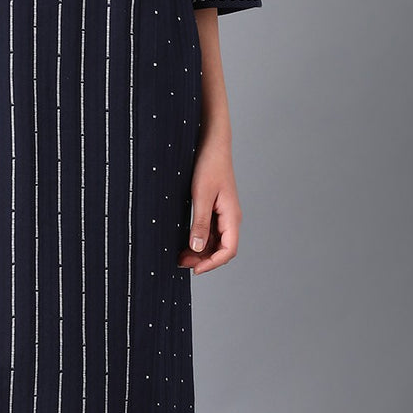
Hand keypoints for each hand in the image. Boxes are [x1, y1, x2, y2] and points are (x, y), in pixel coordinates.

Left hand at [178, 139, 241, 273]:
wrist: (212, 143)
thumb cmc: (209, 165)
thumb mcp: (201, 195)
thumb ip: (200, 223)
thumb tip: (198, 249)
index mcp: (232, 216)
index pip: (229, 250)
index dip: (213, 264)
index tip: (195, 269)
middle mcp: (230, 218)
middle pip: (221, 249)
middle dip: (203, 259)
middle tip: (181, 263)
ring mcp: (223, 214)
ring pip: (215, 241)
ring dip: (200, 251)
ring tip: (180, 255)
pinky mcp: (215, 208)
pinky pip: (210, 231)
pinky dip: (199, 239)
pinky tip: (185, 241)